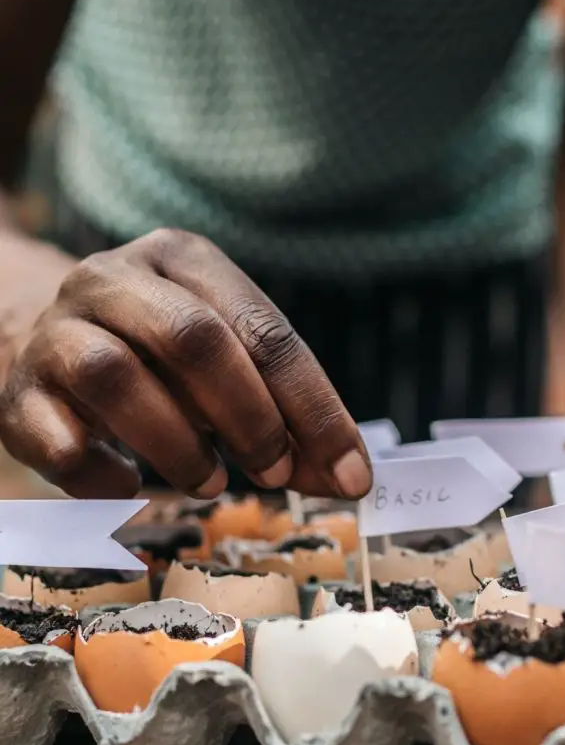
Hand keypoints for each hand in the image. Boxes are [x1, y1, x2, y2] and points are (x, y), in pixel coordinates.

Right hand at [0, 229, 372, 499]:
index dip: (314, 407)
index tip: (351, 474)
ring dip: (178, 445)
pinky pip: (59, 438)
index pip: (265, 330)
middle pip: (193, 339)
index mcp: (183, 259)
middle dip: (249, 417)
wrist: (39, 337)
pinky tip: (127, 484)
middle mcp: (115, 278)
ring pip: (116, 377)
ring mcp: (58, 329)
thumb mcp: (225, 370)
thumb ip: (284, 418)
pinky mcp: (19, 391)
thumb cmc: (155, 358)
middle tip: (275, 474)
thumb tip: (346, 480)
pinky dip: (102, 475)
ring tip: (209, 483)